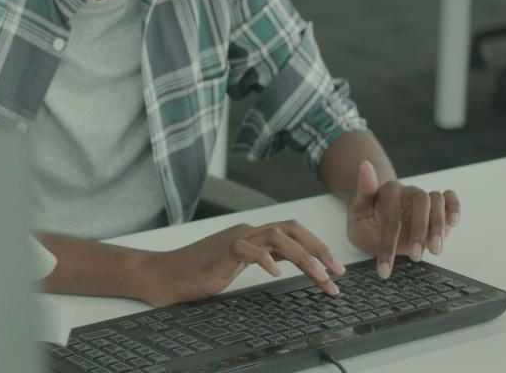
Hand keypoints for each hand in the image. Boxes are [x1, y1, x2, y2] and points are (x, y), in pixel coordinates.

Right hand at [137, 221, 346, 306]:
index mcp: (254, 234)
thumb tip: (288, 261)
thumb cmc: (201, 271)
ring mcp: (236, 239)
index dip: (318, 247)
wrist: (168, 274)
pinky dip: (265, 260)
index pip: (294, 232)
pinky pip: (248, 250)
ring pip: (277, 237)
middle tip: (338, 271)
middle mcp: (248, 232)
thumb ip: (262, 257)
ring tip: (319, 277)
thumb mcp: (240, 264)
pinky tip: (276, 274)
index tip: (335, 268)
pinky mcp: (222, 251)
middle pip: (292, 229)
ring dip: (303, 257)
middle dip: (319, 248)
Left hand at [346, 161, 459, 279]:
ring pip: (437, 202)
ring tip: (434, 250)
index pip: (391, 217)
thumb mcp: (357, 212)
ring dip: (437, 226)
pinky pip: (450, 199)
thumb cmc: (366, 220)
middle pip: (421, 202)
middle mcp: (408, 192)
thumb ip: (363, 191)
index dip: (388, 244)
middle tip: (414, 256)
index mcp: (388, 191)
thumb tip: (365, 164)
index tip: (384, 267)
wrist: (374, 226)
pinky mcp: (438, 207)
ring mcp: (424, 198)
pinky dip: (455, 208)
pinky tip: (453, 223)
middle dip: (419, 231)